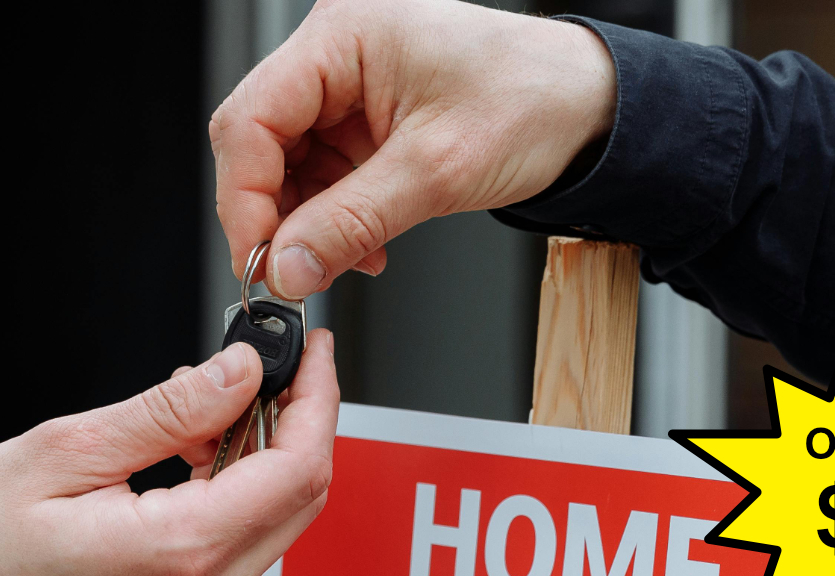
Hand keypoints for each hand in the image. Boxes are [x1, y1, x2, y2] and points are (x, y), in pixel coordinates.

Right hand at [0, 331, 337, 575]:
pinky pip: (251, 536)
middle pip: (304, 493)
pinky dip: (246, 485)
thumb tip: (238, 374)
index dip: (318, 402)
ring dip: (272, 452)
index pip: (296, 470)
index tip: (315, 355)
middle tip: (280, 368)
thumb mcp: (66, 455)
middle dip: (304, 420)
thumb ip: (168, 414)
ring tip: (215, 408)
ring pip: (283, 515)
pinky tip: (205, 452)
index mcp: (181, 549)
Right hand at [211, 0, 615, 298]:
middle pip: (264, 143)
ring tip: (347, 260)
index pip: (251, 119)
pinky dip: (339, 219)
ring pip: (294, 166)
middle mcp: (338, 55)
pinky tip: (363, 246)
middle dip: (279, 217)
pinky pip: (330, 176)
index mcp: (342, 36)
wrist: (584, 109)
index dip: (245, 199)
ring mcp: (352, 89)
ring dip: (312, 225)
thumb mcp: (436, 172)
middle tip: (296, 273)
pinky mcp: (370, 122)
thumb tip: (286, 265)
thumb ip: (351, 222)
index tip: (260, 260)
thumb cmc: (529, 102)